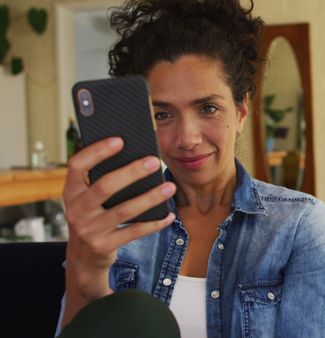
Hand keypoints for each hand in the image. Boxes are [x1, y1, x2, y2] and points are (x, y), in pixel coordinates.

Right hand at [63, 137, 174, 298]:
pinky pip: (134, 232)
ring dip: (150, 198)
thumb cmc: (94, 217)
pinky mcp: (103, 246)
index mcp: (71, 192)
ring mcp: (89, 230)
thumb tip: (136, 157)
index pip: (77, 165)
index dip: (97, 151)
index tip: (120, 140)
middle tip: (155, 161)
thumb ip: (102, 180)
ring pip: (124, 210)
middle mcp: (76, 210)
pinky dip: (154, 223)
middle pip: (105, 186)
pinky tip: (168, 215)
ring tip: (169, 187)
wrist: (84, 257)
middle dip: (132, 172)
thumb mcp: (89, 199)